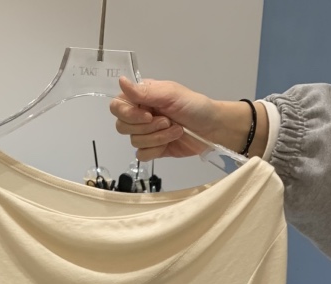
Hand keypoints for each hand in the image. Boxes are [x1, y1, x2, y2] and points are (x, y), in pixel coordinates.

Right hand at [110, 77, 267, 161]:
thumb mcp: (171, 95)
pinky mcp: (153, 150)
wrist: (212, 129)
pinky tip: (170, 143)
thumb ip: (144, 91)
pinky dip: (156, 150)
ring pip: (134, 141)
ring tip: (176, 130)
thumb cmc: (194, 106)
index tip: (148, 114)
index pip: (117, 106)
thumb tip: (121, 81)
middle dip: (147, 127)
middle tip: (167, 121)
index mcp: (141, 97)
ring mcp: (146, 134)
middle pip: (122, 126)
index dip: (128, 113)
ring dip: (157, 138)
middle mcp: (140, 114)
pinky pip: (141, 155)